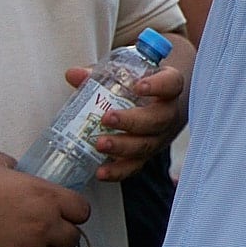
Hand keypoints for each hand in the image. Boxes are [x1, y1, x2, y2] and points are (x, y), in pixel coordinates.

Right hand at [0, 148, 90, 246]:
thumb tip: (21, 172)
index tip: (61, 213)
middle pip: (72, 239)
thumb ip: (20, 169)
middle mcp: (44, 224)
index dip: (73, 212)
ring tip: (19, 241)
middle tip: (39, 229)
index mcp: (47, 196)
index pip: (83, 212)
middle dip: (58, 234)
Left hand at [84, 61, 187, 182]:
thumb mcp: (123, 76)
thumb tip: (74, 74)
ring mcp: (157, 138)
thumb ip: (99, 75)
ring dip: (121, 146)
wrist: (156, 107)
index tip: (138, 86)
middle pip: (158, 119)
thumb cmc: (138, 87)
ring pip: (146, 145)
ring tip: (98, 144)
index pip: (171, 84)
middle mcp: (167, 114)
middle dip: (132, 121)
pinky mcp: (145, 156)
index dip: (158, 85)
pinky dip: (117, 171)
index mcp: (167, 88)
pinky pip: (134, 167)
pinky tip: (100, 171)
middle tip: (107, 118)